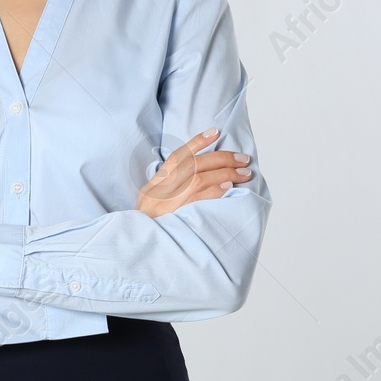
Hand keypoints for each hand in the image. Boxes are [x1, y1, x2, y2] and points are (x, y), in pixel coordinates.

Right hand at [136, 128, 253, 219]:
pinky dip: (214, 191)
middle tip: (243, 159)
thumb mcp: (152, 204)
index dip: (196, 142)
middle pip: (193, 165)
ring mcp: (167, 203)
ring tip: (244, 173)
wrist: (137, 249)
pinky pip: (199, 199)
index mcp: (155, 184)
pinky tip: (229, 186)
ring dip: (224, 173)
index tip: (216, 132)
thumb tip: (198, 176)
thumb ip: (170, 189)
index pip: (177, 157)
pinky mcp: (176, 216)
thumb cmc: (150, 227)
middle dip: (221, 158)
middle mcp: (160, 190)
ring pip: (198, 179)